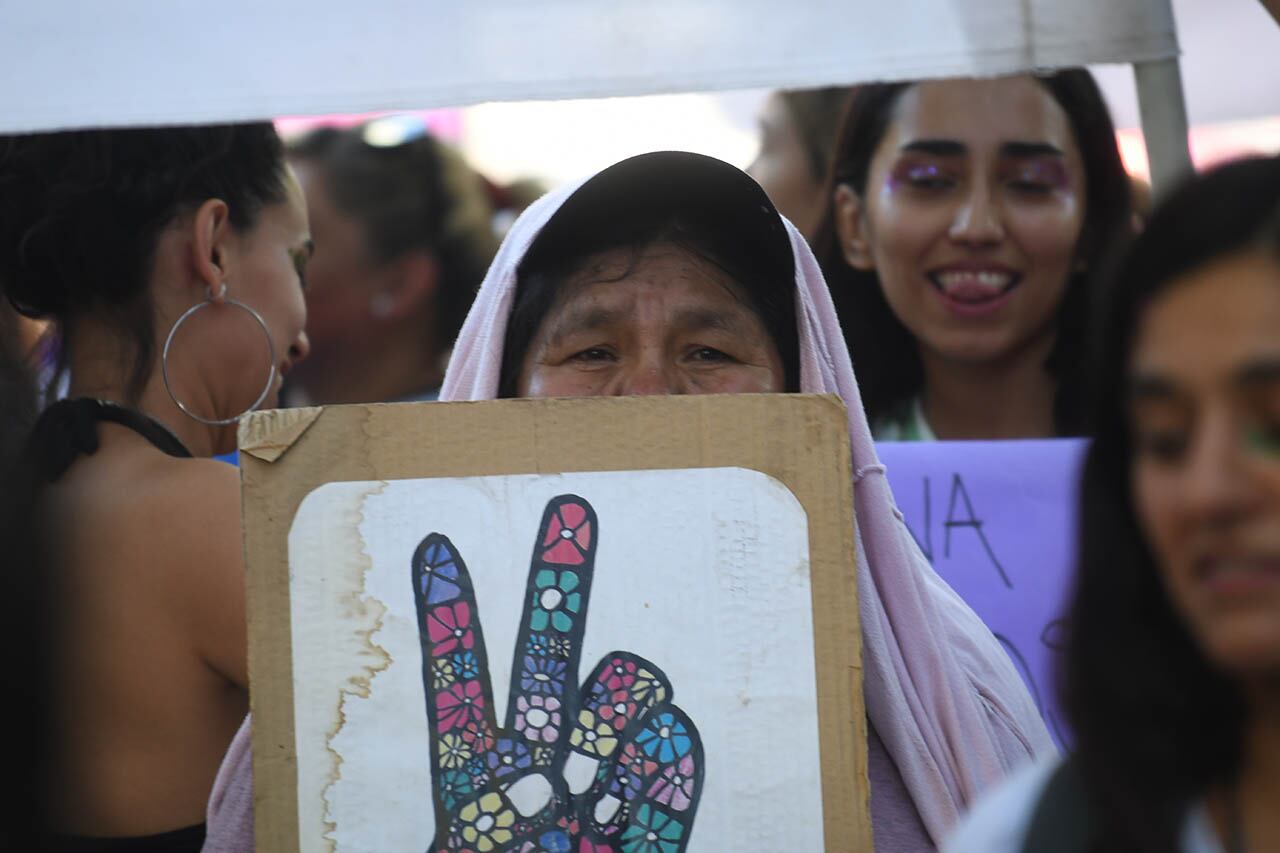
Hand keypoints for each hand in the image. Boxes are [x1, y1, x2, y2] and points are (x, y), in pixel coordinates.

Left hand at [412, 495, 704, 852]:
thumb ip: (426, 817)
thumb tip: (429, 781)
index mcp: (471, 789)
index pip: (457, 689)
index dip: (450, 622)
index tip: (436, 545)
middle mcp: (537, 777)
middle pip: (546, 658)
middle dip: (557, 583)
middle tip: (570, 507)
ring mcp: (598, 796)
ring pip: (620, 694)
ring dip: (617, 705)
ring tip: (594, 780)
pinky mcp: (650, 830)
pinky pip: (672, 762)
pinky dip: (667, 758)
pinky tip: (648, 778)